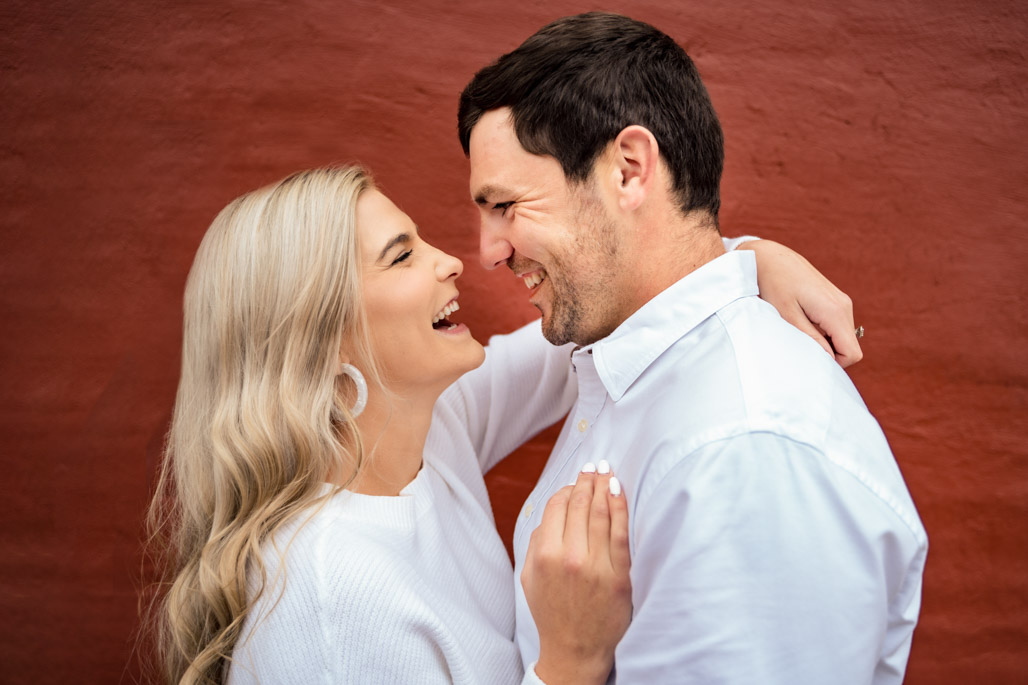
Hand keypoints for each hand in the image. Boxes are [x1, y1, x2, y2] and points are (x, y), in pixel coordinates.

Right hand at [523, 463, 631, 684]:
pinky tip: (619, 492)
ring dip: (604, 486)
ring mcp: (596, 566)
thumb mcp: (529, 578)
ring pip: (601, 513)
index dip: (566, 489)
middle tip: (595, 465)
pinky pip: (621, 533)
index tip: (575, 481)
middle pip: (579, 505)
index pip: (556, 506)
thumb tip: (551, 512)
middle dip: (587, 480)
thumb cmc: (552, 612)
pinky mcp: (619, 576)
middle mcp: (569, 557)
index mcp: (544, 555)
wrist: (574, 649)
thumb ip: (535, 543)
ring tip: (608, 472)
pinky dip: (620, 508)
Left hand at [738, 239, 862, 366]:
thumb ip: (811, 338)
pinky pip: (836, 326)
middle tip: (799, 345)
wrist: (769, 257)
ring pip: (842, 337)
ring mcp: (841, 301)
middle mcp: (844, 306)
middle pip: (849, 347)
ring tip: (797, 330)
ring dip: (824, 342)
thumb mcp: (788, 315)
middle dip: (828, 353)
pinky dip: (822, 331)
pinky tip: (801, 321)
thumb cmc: (773, 284)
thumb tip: (828, 360)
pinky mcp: (834, 299)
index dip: (833, 364)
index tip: (809, 358)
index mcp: (835, 311)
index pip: (852, 354)